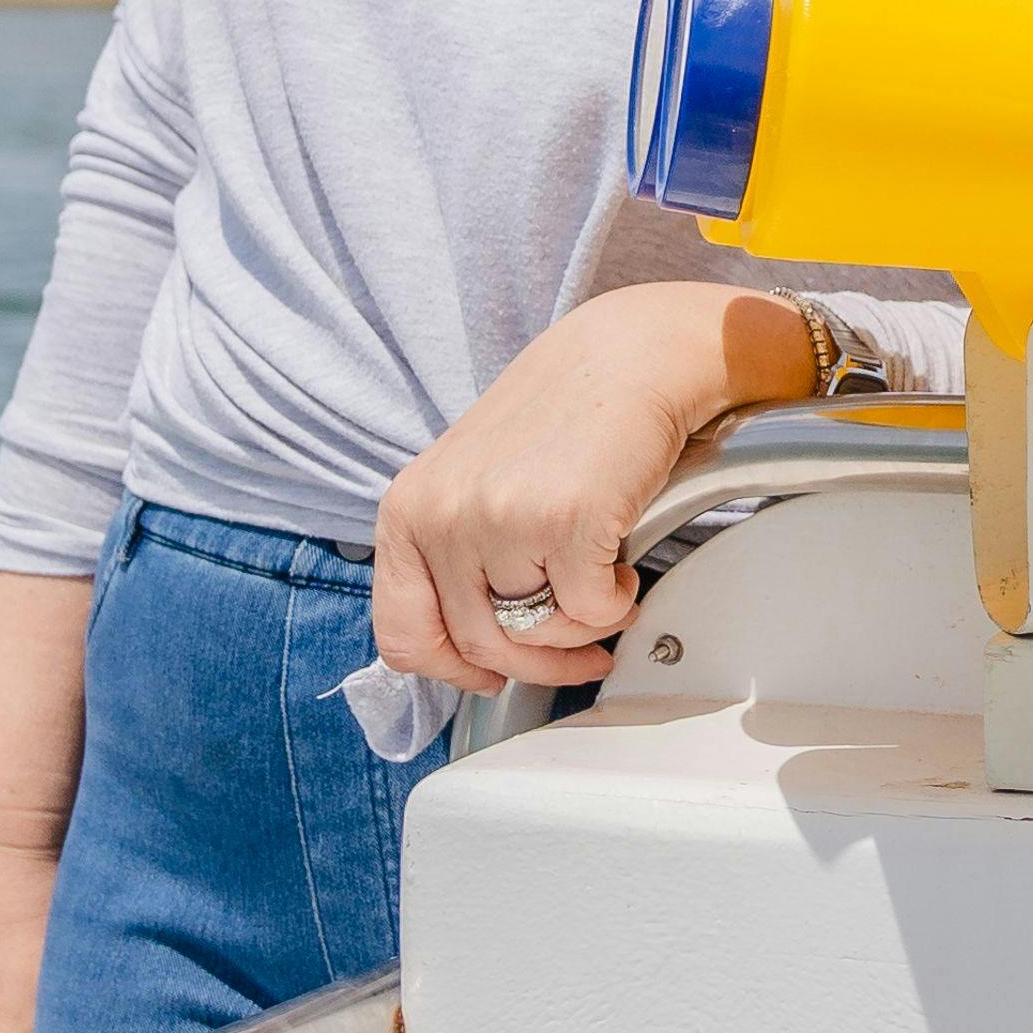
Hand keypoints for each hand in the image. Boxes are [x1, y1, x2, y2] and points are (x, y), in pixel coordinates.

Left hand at [367, 278, 756, 691]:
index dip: (453, 671)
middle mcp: (441, 516)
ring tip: (602, 589)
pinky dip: (618, 602)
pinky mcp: (564, 522)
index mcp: (406, 510)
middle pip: (478, 647)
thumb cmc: (564, 419)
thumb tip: (471, 652)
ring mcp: (498, 520)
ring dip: (582, 630)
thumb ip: (455, 560)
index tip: (490, 675)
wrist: (629, 358)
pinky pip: (592, 613)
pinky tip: (622, 565)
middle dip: (539, 664)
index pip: (402, 634)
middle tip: (578, 656)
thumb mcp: (473, 486)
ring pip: (537, 636)